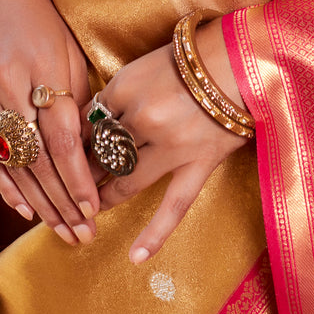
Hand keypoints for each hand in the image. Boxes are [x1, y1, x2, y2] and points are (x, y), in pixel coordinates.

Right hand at [0, 0, 99, 246]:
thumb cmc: (41, 19)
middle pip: (38, 161)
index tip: (95, 209)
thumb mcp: (67, 51)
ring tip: (61, 232)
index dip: (78, 180)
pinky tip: (24, 210)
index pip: (62, 141)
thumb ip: (76, 100)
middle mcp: (9, 88)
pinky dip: (4, 186)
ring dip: (37, 204)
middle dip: (62, 203)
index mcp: (41, 72)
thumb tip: (93, 149)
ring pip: (12, 165)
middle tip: (84, 236)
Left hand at [95, 18, 249, 264]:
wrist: (241, 58)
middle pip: (102, 152)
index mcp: (126, 86)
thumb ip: (117, 92)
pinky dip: (155, 233)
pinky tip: (136, 257)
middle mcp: (143, 117)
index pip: (90, 120)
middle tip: (72, 184)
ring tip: (91, 207)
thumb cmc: (191, 56)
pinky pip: (174, 206)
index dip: (80, 135)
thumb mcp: (144, 63)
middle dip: (86, 169)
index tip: (72, 147)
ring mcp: (171, 145)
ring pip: (125, 180)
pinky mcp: (198, 164)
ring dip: (105, 195)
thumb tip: (92, 121)